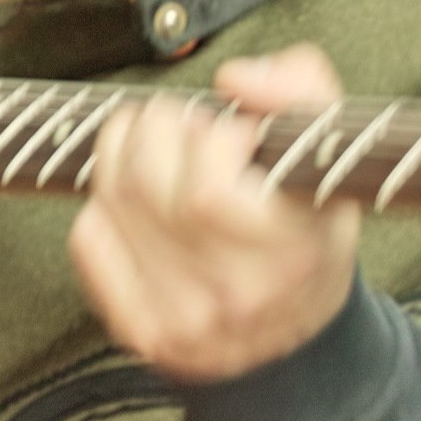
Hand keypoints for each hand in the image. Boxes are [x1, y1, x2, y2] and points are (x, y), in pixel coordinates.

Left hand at [68, 43, 362, 383]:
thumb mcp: (332, 153)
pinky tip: (140, 201)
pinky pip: (88, 238)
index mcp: (294, 249)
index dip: (215, 137)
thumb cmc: (310, 229)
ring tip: (160, 145)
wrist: (298, 343)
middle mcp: (234, 293)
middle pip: (146, 179)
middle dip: (162, 126)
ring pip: (113, 197)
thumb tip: (233, 78)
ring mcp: (182, 317)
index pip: (210, 187)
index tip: (239, 133)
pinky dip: (104, 203)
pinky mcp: (140, 329)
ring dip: (126, 147)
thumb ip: (300, 88)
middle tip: (190, 126)